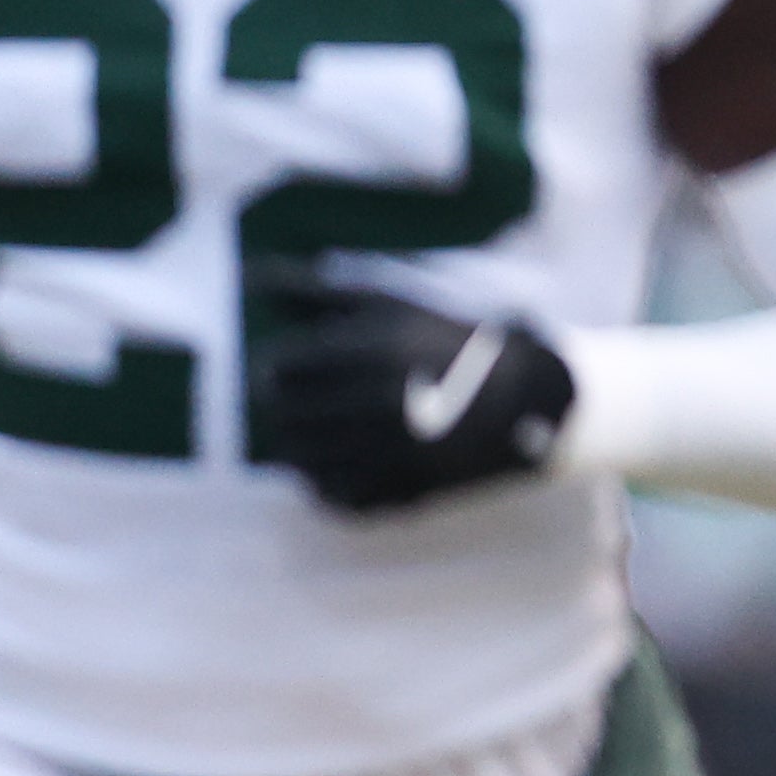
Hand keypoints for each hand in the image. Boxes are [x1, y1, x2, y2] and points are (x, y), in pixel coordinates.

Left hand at [246, 262, 575, 512]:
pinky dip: (326, 484)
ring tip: (315, 431)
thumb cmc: (448, 342)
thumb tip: (248, 278)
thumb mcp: (390, 303)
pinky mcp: (403, 489)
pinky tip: (339, 463)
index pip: (279, 365)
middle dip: (283, 405)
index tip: (288, 365)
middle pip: (284, 414)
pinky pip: (334, 497)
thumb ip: (316, 290)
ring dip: (297, 445)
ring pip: (301, 459)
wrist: (527, 399)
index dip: (276, 364)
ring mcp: (391, 452)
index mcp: (373, 350)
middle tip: (299, 399)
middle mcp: (378, 402)